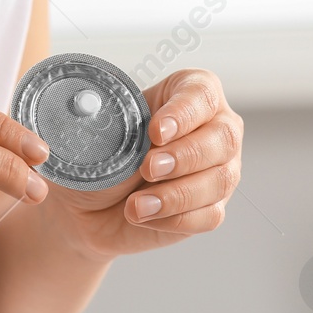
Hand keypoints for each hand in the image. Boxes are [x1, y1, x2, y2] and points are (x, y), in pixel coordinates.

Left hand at [36, 68, 242, 259]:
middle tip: (149, 167)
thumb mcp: (97, 131)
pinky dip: (174, 218)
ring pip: (220, 179)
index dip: (183, 112)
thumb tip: (95, 109)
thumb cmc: (98, 157)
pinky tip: (145, 216)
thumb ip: (105, 119)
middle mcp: (214, 129)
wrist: (88, 206)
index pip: (202, 94)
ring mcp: (219, 170)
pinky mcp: (211, 207)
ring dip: (177, 194)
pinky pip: (209, 214)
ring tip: (136, 204)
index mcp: (189, 94)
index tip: (156, 131)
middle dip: (186, 155)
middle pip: (223, 137)